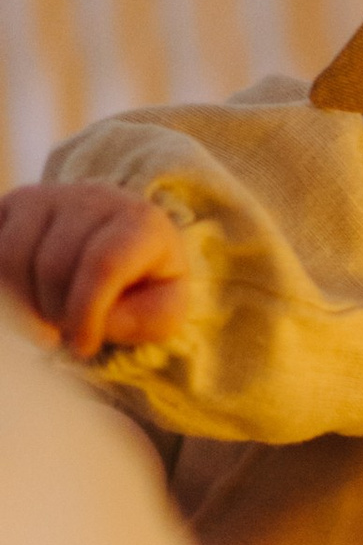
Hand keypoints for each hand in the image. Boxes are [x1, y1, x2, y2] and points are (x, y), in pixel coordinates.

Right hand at [0, 180, 190, 356]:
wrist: (118, 241)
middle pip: (53, 266)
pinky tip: (23, 303)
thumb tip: (100, 321)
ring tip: (48, 318)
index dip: (87, 313)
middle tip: (68, 332)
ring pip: (13, 257)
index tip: (84, 346)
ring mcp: (48, 197)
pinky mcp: (13, 205)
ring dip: (25, 303)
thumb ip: (148, 319)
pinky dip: (4, 289)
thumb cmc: (142, 282)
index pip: (103, 265)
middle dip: (56, 314)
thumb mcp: (166, 307)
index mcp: (140, 222)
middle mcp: (92, 199)